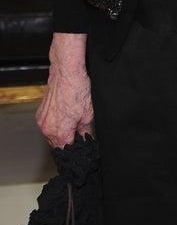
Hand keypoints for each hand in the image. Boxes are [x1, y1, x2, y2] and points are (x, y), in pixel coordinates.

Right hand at [36, 33, 93, 148]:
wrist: (66, 73)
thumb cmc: (77, 89)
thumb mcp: (88, 114)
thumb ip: (86, 131)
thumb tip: (86, 138)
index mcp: (60, 133)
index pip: (67, 151)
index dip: (75, 148)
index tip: (80, 145)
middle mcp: (48, 129)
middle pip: (57, 144)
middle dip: (68, 140)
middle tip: (78, 133)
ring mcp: (42, 121)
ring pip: (51, 135)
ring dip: (60, 132)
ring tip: (71, 121)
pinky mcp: (40, 113)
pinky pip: (47, 125)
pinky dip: (55, 124)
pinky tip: (64, 115)